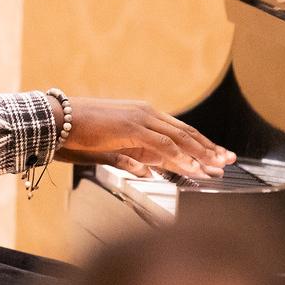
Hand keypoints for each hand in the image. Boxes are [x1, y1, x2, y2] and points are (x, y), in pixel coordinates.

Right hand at [54, 98, 234, 180]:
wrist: (55, 120)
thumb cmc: (77, 136)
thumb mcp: (110, 149)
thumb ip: (131, 158)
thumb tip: (149, 170)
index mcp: (142, 117)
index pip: (179, 131)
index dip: (201, 145)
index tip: (218, 157)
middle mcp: (145, 114)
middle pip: (186, 133)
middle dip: (209, 149)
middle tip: (229, 161)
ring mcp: (139, 118)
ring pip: (179, 138)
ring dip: (200, 155)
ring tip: (216, 169)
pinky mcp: (131, 127)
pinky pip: (161, 145)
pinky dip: (180, 158)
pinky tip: (192, 169)